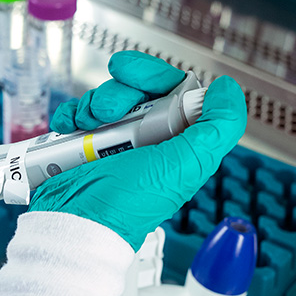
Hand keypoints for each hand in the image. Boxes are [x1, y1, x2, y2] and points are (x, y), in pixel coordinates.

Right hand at [29, 51, 246, 250]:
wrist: (77, 221)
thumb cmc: (126, 204)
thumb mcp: (185, 165)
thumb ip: (219, 126)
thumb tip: (226, 89)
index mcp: (177, 143)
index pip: (173, 91)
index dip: (155, 77)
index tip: (135, 75)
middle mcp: (147, 140)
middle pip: (137, 90)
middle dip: (119, 91)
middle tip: (108, 109)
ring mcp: (113, 142)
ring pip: (106, 99)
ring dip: (92, 105)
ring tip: (87, 126)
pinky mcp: (84, 145)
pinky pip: (78, 114)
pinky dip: (71, 115)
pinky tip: (69, 126)